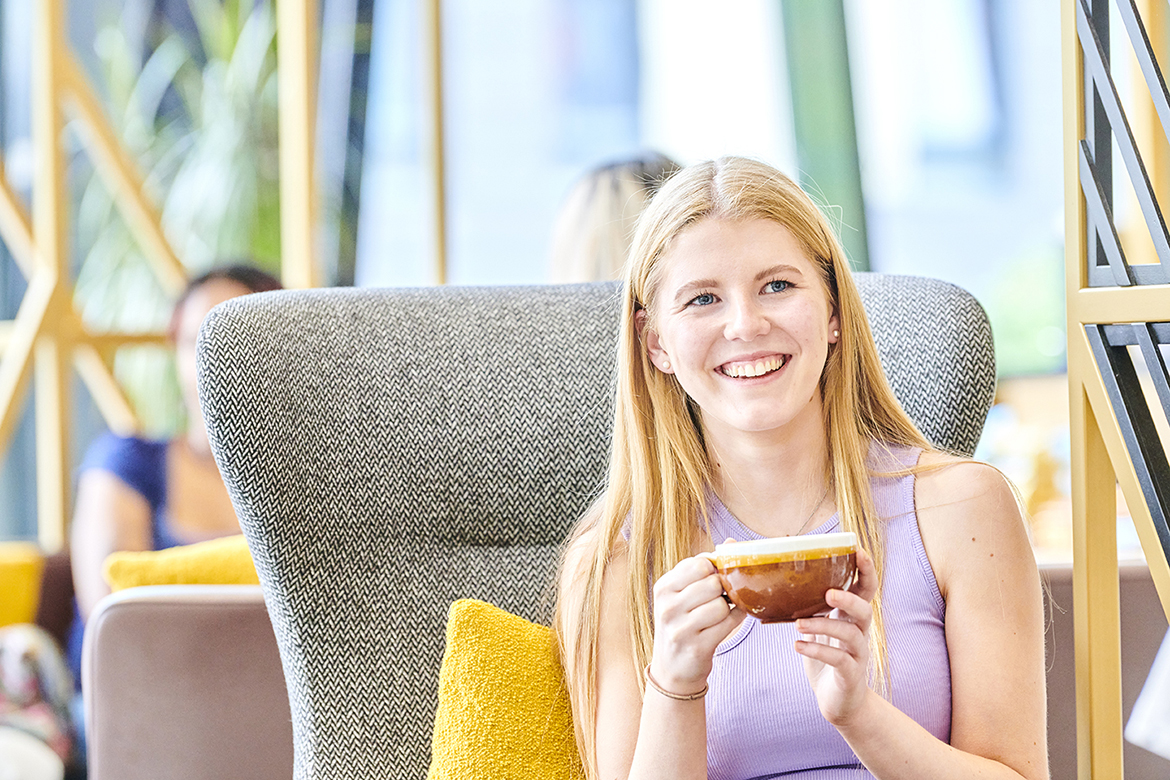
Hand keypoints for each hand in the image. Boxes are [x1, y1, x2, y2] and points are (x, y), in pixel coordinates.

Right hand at [649, 554, 745, 695]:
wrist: (672, 669)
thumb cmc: (682, 623)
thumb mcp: (682, 594)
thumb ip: (704, 567)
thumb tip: (730, 542)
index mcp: (663, 587)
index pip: (700, 563)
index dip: (714, 570)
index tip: (713, 579)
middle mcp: (667, 607)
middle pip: (713, 583)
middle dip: (722, 590)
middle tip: (718, 599)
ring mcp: (680, 629)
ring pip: (721, 605)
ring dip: (727, 609)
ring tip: (718, 615)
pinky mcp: (697, 647)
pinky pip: (728, 623)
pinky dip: (734, 620)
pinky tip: (726, 623)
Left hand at [793, 548, 877, 725]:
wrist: (838, 701)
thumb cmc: (826, 658)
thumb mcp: (817, 629)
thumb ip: (806, 607)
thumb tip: (778, 579)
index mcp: (851, 616)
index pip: (865, 589)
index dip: (866, 570)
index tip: (858, 551)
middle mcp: (860, 632)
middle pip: (865, 610)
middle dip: (849, 599)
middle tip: (828, 593)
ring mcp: (858, 654)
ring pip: (850, 635)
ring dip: (825, 626)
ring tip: (799, 624)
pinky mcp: (851, 674)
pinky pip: (839, 660)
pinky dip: (818, 651)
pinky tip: (798, 646)